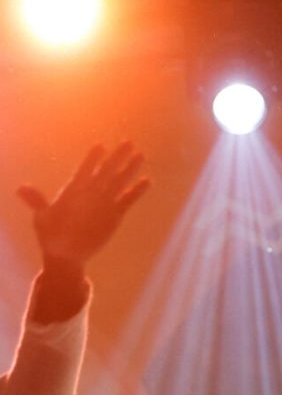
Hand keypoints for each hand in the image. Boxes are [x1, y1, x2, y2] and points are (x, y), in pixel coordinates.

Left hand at [19, 142, 147, 273]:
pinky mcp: (114, 215)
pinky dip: (136, 191)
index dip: (91, 160)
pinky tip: (147, 181)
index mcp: (74, 190)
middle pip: (106, 171)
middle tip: (128, 142)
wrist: (65, 253)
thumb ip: (37, 202)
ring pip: (119, 182)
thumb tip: (21, 189)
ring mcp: (104, 203)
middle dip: (117, 157)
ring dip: (129, 169)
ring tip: (140, 155)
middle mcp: (91, 193)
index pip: (84, 171)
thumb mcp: (42, 218)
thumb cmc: (50, 235)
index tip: (100, 147)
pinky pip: (127, 200)